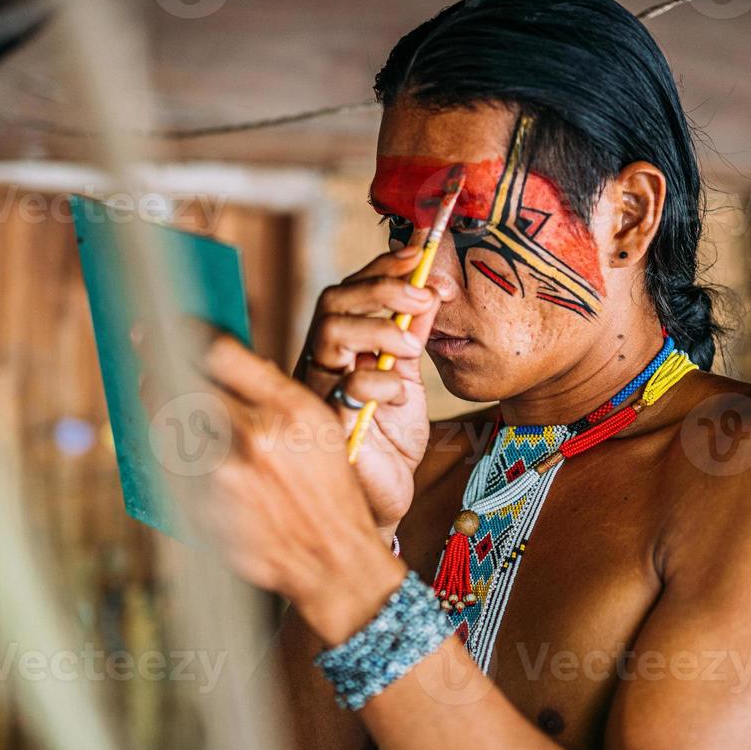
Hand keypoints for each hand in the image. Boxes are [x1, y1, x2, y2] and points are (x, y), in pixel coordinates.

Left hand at [145, 328, 406, 643]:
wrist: (332, 559)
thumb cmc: (328, 487)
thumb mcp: (318, 425)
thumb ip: (272, 389)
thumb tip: (218, 357)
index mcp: (287, 411)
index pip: (219, 352)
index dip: (188, 331)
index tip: (170, 321)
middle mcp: (252, 440)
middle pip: (180, 383)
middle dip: (154, 358)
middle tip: (140, 342)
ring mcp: (223, 479)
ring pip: (165, 424)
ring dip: (152, 400)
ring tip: (147, 385)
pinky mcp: (204, 511)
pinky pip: (168, 467)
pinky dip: (162, 446)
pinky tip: (162, 435)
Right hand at [295, 246, 447, 534]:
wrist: (390, 493)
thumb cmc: (392, 435)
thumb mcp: (409, 375)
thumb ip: (414, 333)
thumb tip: (431, 286)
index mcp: (341, 344)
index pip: (350, 290)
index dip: (382, 267)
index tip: (421, 256)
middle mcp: (323, 361)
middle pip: (333, 301)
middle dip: (381, 289)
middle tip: (425, 297)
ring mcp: (319, 391)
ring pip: (328, 332)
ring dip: (379, 328)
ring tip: (416, 347)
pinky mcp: (329, 426)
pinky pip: (344, 388)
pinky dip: (379, 381)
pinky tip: (400, 394)